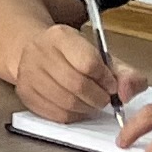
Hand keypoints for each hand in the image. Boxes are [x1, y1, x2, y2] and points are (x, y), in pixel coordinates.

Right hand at [12, 21, 141, 125]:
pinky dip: (74, 115)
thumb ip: (126, 74)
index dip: (107, 79)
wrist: (39, 54)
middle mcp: (40, 51)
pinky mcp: (25, 93)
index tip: (111, 84)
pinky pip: (57, 114)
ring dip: (87, 108)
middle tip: (104, 97)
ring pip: (67, 102)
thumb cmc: (74, 57)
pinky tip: (76, 106)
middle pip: (77, 85)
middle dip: (99, 97)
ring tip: (91, 101)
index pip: (89, 63)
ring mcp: (28, 73)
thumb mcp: (103, 57)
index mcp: (60, 36)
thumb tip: (126, 93)